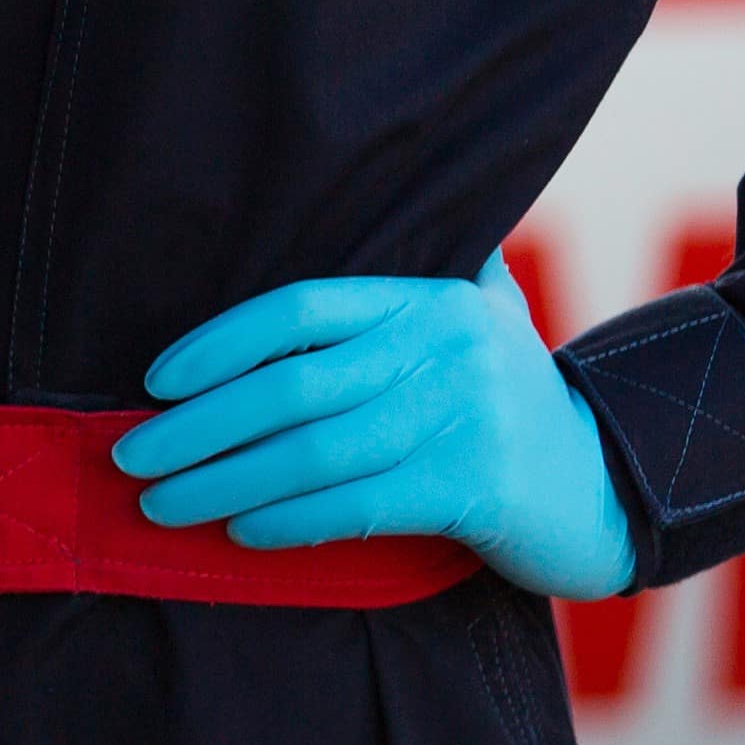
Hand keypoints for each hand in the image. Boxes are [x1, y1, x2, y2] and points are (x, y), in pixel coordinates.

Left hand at [116, 260, 635, 599]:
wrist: (613, 486)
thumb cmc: (516, 402)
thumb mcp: (484, 320)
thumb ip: (424, 275)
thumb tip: (357, 214)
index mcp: (429, 300)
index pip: (300, 309)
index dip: (219, 343)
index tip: (157, 380)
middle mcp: (444, 349)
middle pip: (291, 387)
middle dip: (198, 424)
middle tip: (131, 453)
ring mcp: (462, 417)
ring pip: (313, 451)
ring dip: (223, 480)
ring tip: (161, 501)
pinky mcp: (474, 485)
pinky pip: (357, 504)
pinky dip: (290, 519)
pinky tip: (240, 530)